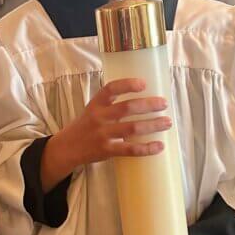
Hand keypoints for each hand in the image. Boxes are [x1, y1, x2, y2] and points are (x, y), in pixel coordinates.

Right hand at [41, 78, 171, 190]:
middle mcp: (99, 117)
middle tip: (164, 103)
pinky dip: (147, 148)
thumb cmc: (86, 126)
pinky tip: (159, 146)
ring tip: (167, 122)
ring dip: (153, 125)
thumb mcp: (93, 109)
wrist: (67, 148)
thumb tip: (142, 96)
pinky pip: (130, 150)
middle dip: (149, 105)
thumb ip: (111, 103)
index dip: (128, 84)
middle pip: (127, 108)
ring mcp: (103, 134)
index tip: (144, 83)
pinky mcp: (106, 150)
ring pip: (132, 128)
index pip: (111, 88)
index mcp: (96, 104)